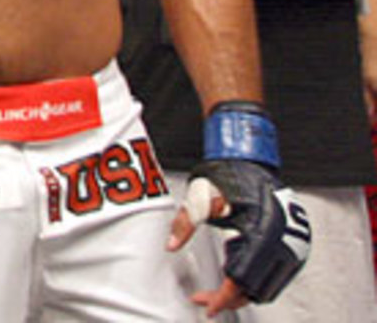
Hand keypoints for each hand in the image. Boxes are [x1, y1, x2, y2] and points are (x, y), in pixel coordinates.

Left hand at [170, 159, 310, 314]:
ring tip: (218, 291)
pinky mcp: (296, 246)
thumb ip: (186, 221)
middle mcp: (282, 242)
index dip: (222, 297)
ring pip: (267, 287)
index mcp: (260, 231)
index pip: (241, 279)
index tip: (208, 306)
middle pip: (255, 290)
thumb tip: (171, 244)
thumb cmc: (230, 174)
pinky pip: (276, 277)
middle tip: (205, 299)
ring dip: (243, 293)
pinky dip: (256, 282)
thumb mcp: (202, 196)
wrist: (252, 160)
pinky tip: (237, 277)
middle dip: (229, 298)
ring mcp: (293, 246)